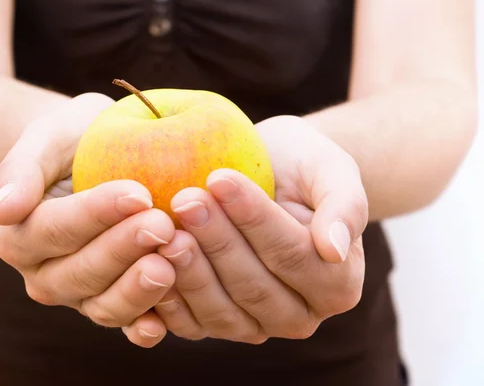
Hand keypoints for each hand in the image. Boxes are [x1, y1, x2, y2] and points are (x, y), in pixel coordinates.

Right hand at [0, 93, 175, 347]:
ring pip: (104, 306)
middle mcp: (45, 274)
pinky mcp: (112, 305)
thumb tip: (1, 212)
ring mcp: (80, 296)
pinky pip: (128, 324)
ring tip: (171, 264)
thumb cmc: (73, 142)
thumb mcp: (48, 137)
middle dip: (123, 250)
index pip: (56, 228)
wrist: (97, 162)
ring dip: (137, 291)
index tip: (138, 193)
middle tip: (163, 226)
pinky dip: (146, 326)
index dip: (96, 214)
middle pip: (81, 272)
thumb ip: (22, 170)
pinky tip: (165, 321)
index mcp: (19, 236)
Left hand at [128, 116, 367, 343]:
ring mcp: (255, 325)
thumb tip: (334, 249)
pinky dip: (168, 298)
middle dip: (216, 241)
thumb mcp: (332, 169)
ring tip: (165, 227)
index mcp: (336, 283)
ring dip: (189, 269)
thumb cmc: (302, 167)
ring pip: (220, 310)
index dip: (254, 219)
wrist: (270, 176)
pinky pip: (191, 324)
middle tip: (184, 199)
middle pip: (254, 286)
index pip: (292, 254)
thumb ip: (344, 206)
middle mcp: (298, 314)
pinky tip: (148, 263)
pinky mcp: (217, 324)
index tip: (220, 179)